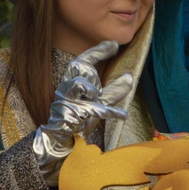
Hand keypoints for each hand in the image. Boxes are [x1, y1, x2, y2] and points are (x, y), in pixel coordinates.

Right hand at [30, 40, 136, 167]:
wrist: (57, 145)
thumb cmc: (78, 121)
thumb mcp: (98, 104)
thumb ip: (113, 91)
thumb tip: (131, 77)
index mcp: (71, 84)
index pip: (82, 61)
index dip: (97, 51)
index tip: (114, 44)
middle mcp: (67, 90)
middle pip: (79, 67)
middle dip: (95, 56)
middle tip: (113, 49)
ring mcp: (68, 103)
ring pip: (84, 86)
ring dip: (101, 85)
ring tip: (127, 82)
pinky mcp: (72, 118)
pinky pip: (92, 111)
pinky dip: (110, 112)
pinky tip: (123, 115)